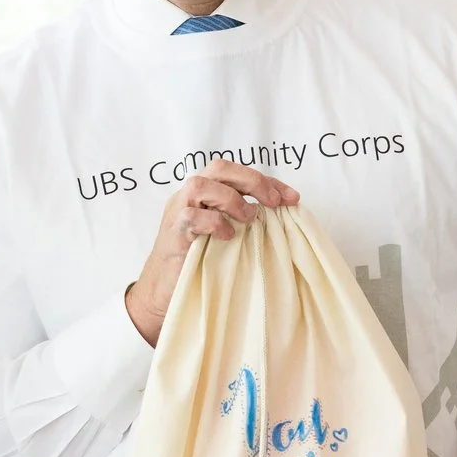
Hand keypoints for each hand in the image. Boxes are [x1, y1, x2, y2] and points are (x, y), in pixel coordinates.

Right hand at [123, 162, 297, 343]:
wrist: (163, 289)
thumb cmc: (198, 259)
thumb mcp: (224, 233)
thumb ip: (242, 217)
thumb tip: (280, 213)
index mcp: (204, 192)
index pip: (237, 173)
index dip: (268, 181)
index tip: (293, 197)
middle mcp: (189, 196)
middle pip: (218, 168)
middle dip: (252, 181)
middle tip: (275, 202)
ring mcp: (177, 211)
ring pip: (199, 185)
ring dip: (230, 199)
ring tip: (248, 218)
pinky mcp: (173, 233)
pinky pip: (190, 217)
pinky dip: (214, 223)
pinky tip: (228, 236)